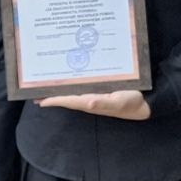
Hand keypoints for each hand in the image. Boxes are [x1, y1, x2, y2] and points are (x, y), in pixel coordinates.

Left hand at [36, 89, 151, 120]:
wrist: (145, 103)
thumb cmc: (131, 102)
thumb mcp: (118, 101)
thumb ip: (103, 101)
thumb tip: (87, 102)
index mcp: (90, 101)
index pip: (67, 100)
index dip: (53, 100)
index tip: (38, 99)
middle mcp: (89, 99)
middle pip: (66, 96)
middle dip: (51, 93)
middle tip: (35, 89)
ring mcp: (94, 95)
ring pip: (72, 90)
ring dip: (60, 87)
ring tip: (46, 83)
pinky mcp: (100, 90)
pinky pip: (82, 86)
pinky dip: (73, 82)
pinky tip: (69, 77)